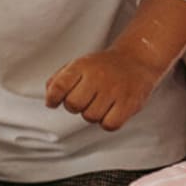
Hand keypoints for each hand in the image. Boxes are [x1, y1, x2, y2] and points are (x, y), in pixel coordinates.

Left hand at [45, 48, 159, 130]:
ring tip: (100, 103)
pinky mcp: (129, 103)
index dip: (52, 98)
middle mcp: (98, 76)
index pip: (59, 86)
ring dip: (92, 114)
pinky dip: (107, 122)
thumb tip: (49, 100)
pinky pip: (109, 125)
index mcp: (82, 66)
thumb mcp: (79, 64)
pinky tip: (110, 112)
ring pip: (90, 117)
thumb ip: (59, 79)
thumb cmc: (104, 66)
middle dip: (74, 107)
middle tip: (83, 100)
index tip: (52, 103)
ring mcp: (114, 90)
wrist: (136, 60)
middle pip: (73, 104)